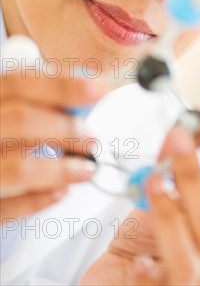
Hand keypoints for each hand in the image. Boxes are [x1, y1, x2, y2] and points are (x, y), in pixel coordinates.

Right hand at [0, 71, 105, 221]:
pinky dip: (38, 200)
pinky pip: (6, 208)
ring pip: (19, 167)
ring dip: (61, 169)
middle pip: (21, 120)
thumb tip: (90, 94)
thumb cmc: (4, 132)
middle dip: (66, 129)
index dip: (62, 87)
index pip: (20, 84)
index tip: (98, 90)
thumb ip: (41, 103)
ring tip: (87, 169)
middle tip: (92, 139)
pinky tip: (61, 191)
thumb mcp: (10, 110)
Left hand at [81, 120, 199, 284]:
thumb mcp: (167, 200)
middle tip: (179, 139)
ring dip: (171, 214)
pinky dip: (149, 272)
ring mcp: (191, 285)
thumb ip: (174, 170)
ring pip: (189, 255)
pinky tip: (139, 259)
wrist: (124, 279)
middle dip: (196, 175)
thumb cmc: (151, 241)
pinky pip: (156, 285)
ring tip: (155, 181)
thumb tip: (181, 129)